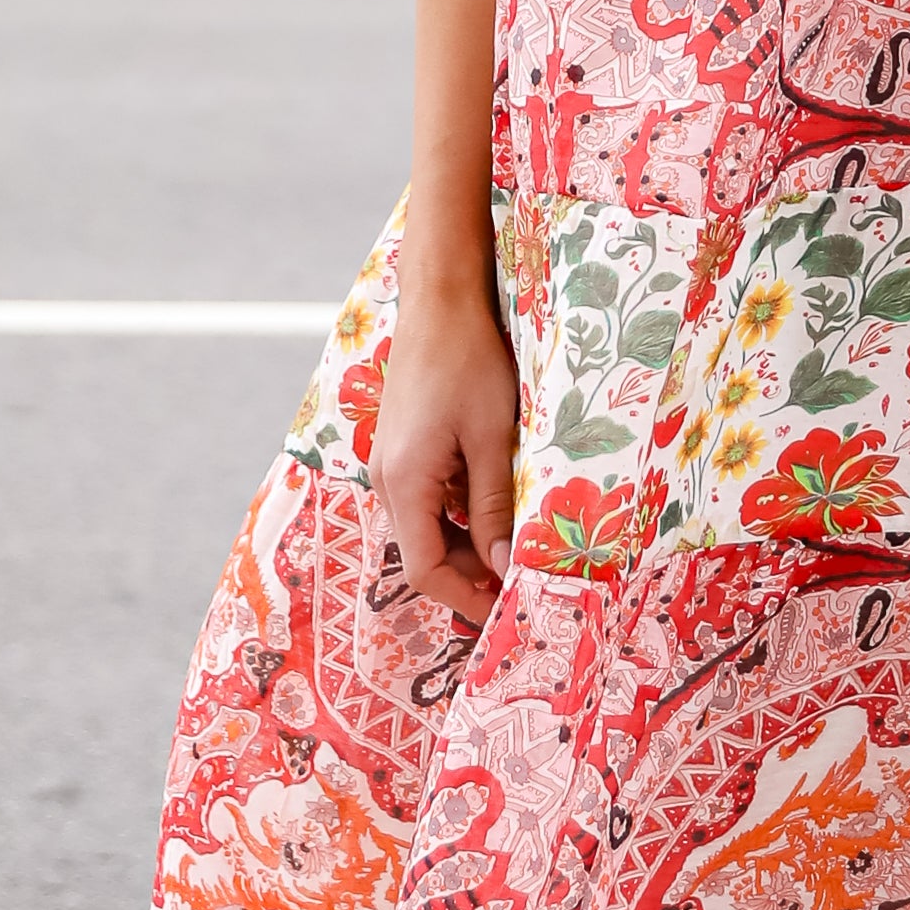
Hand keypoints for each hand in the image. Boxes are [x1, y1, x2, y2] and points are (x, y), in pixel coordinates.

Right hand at [370, 276, 520, 627]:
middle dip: (470, 575)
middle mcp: (387, 479)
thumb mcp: (492, 438)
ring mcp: (392, 463)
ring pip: (426, 528)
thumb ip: (495, 506)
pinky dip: (459, 515)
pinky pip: (428, 500)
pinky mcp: (404, 448)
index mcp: (404, 482)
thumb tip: (505, 567)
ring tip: (517, 546)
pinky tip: (497, 504)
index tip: (505, 608)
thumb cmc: (468, 361)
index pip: (424, 570)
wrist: (440, 302)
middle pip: (424, 552)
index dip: (464, 597)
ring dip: (468, 545)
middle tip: (522, 583)